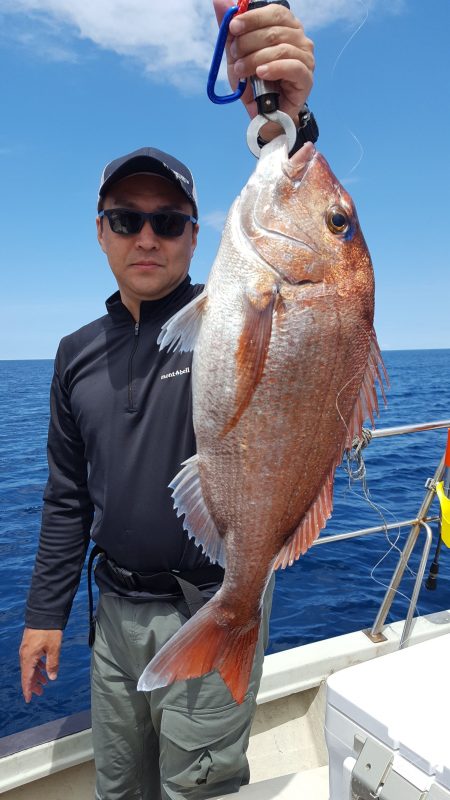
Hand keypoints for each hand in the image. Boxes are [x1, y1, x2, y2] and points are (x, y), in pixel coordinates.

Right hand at [19, 628, 62, 702]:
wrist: (44, 613)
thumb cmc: (49, 630)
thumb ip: (52, 664)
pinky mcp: (29, 644)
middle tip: (41, 693)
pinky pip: (32, 659)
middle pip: (27, 674)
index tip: (29, 700)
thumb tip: (52, 678)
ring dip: (36, 675)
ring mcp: (26, 649)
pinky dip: (37, 666)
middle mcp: (25, 654)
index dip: (28, 690)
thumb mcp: (54, 648)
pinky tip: (44, 668)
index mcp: (29, 657)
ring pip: (30, 666)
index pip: (27, 678)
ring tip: (45, 682)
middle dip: (33, 684)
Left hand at [212, 0, 313, 129]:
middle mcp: (299, 40)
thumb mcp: (236, 54)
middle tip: (235, 54)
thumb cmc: (253, 82)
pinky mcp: (306, 78)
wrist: (262, 113)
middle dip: (249, 42)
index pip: (274, 12)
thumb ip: (230, 30)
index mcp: (286, 27)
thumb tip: (219, 1)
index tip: (233, 28)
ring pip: (281, 49)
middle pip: (275, 31)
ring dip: (256, 58)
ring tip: (241, 70)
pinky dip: (274, 68)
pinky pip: (292, 67)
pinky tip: (261, 73)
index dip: (253, 18)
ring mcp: (306, 59)